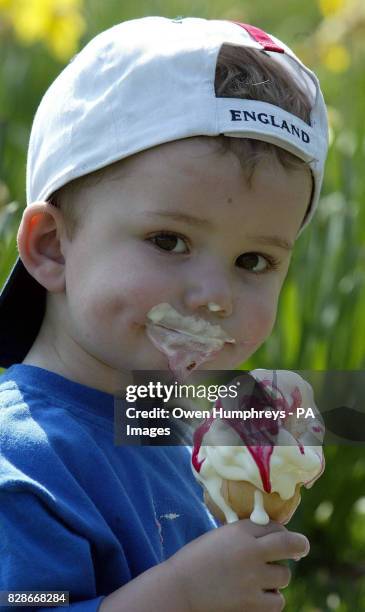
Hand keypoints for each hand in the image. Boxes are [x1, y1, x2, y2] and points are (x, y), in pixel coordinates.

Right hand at [167, 519, 308, 611]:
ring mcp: (253, 579)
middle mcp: (250, 551)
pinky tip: (259, 595)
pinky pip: (277, 601)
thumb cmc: (196, 560)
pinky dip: (271, 599)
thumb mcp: (220, 537)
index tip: (283, 536)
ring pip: (284, 576)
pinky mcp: (251, 604)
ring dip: (276, 577)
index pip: (275, 526)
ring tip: (260, 579)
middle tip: (300, 549)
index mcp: (239, 531)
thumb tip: (274, 535)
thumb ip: (245, 535)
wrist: (178, 588)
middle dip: (299, 546)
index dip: (281, 531)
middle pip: (290, 545)